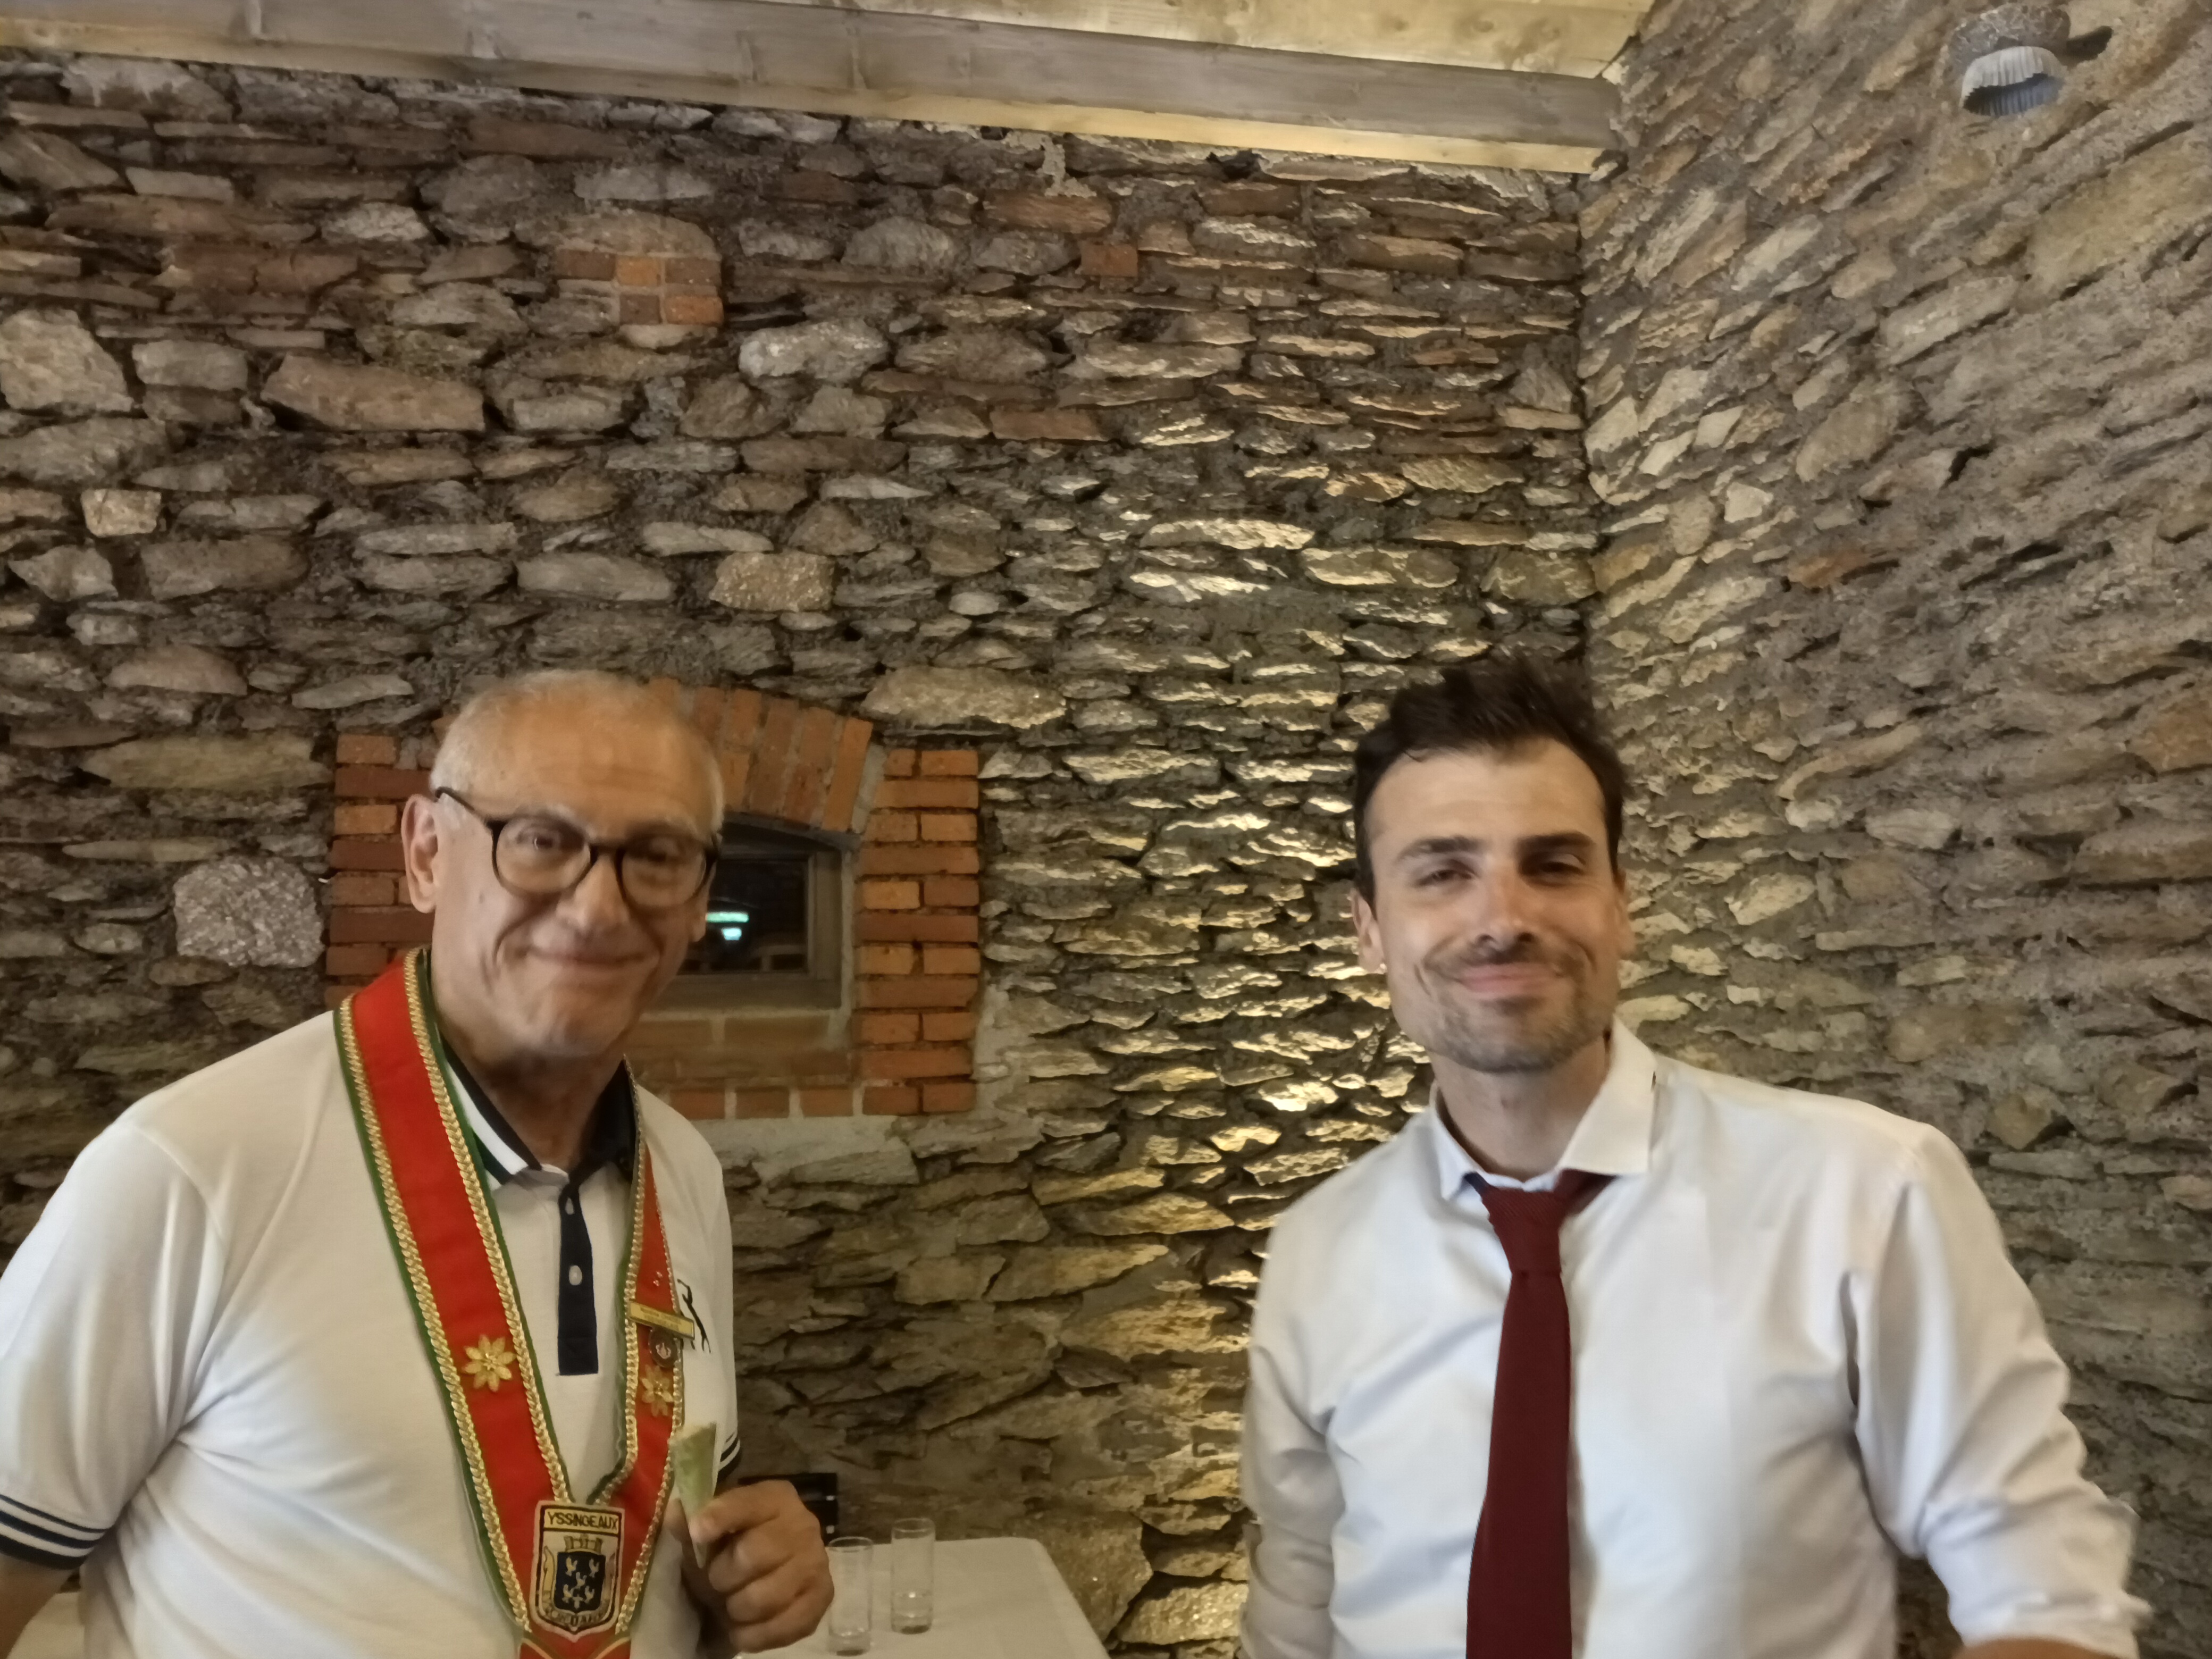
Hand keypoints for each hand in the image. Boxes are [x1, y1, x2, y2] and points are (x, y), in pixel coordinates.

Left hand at [674, 1480, 830, 1652]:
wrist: (765, 1573)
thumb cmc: (730, 1547)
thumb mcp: (707, 1532)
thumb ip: (689, 1524)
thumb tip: (676, 1514)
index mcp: (775, 1497)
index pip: (748, 1503)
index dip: (722, 1516)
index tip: (698, 1531)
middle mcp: (803, 1524)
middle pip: (755, 1554)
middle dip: (723, 1576)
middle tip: (716, 1583)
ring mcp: (817, 1561)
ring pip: (766, 1596)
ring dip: (736, 1608)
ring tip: (731, 1605)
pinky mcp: (822, 1597)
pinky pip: (784, 1626)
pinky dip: (754, 1635)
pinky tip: (742, 1628)